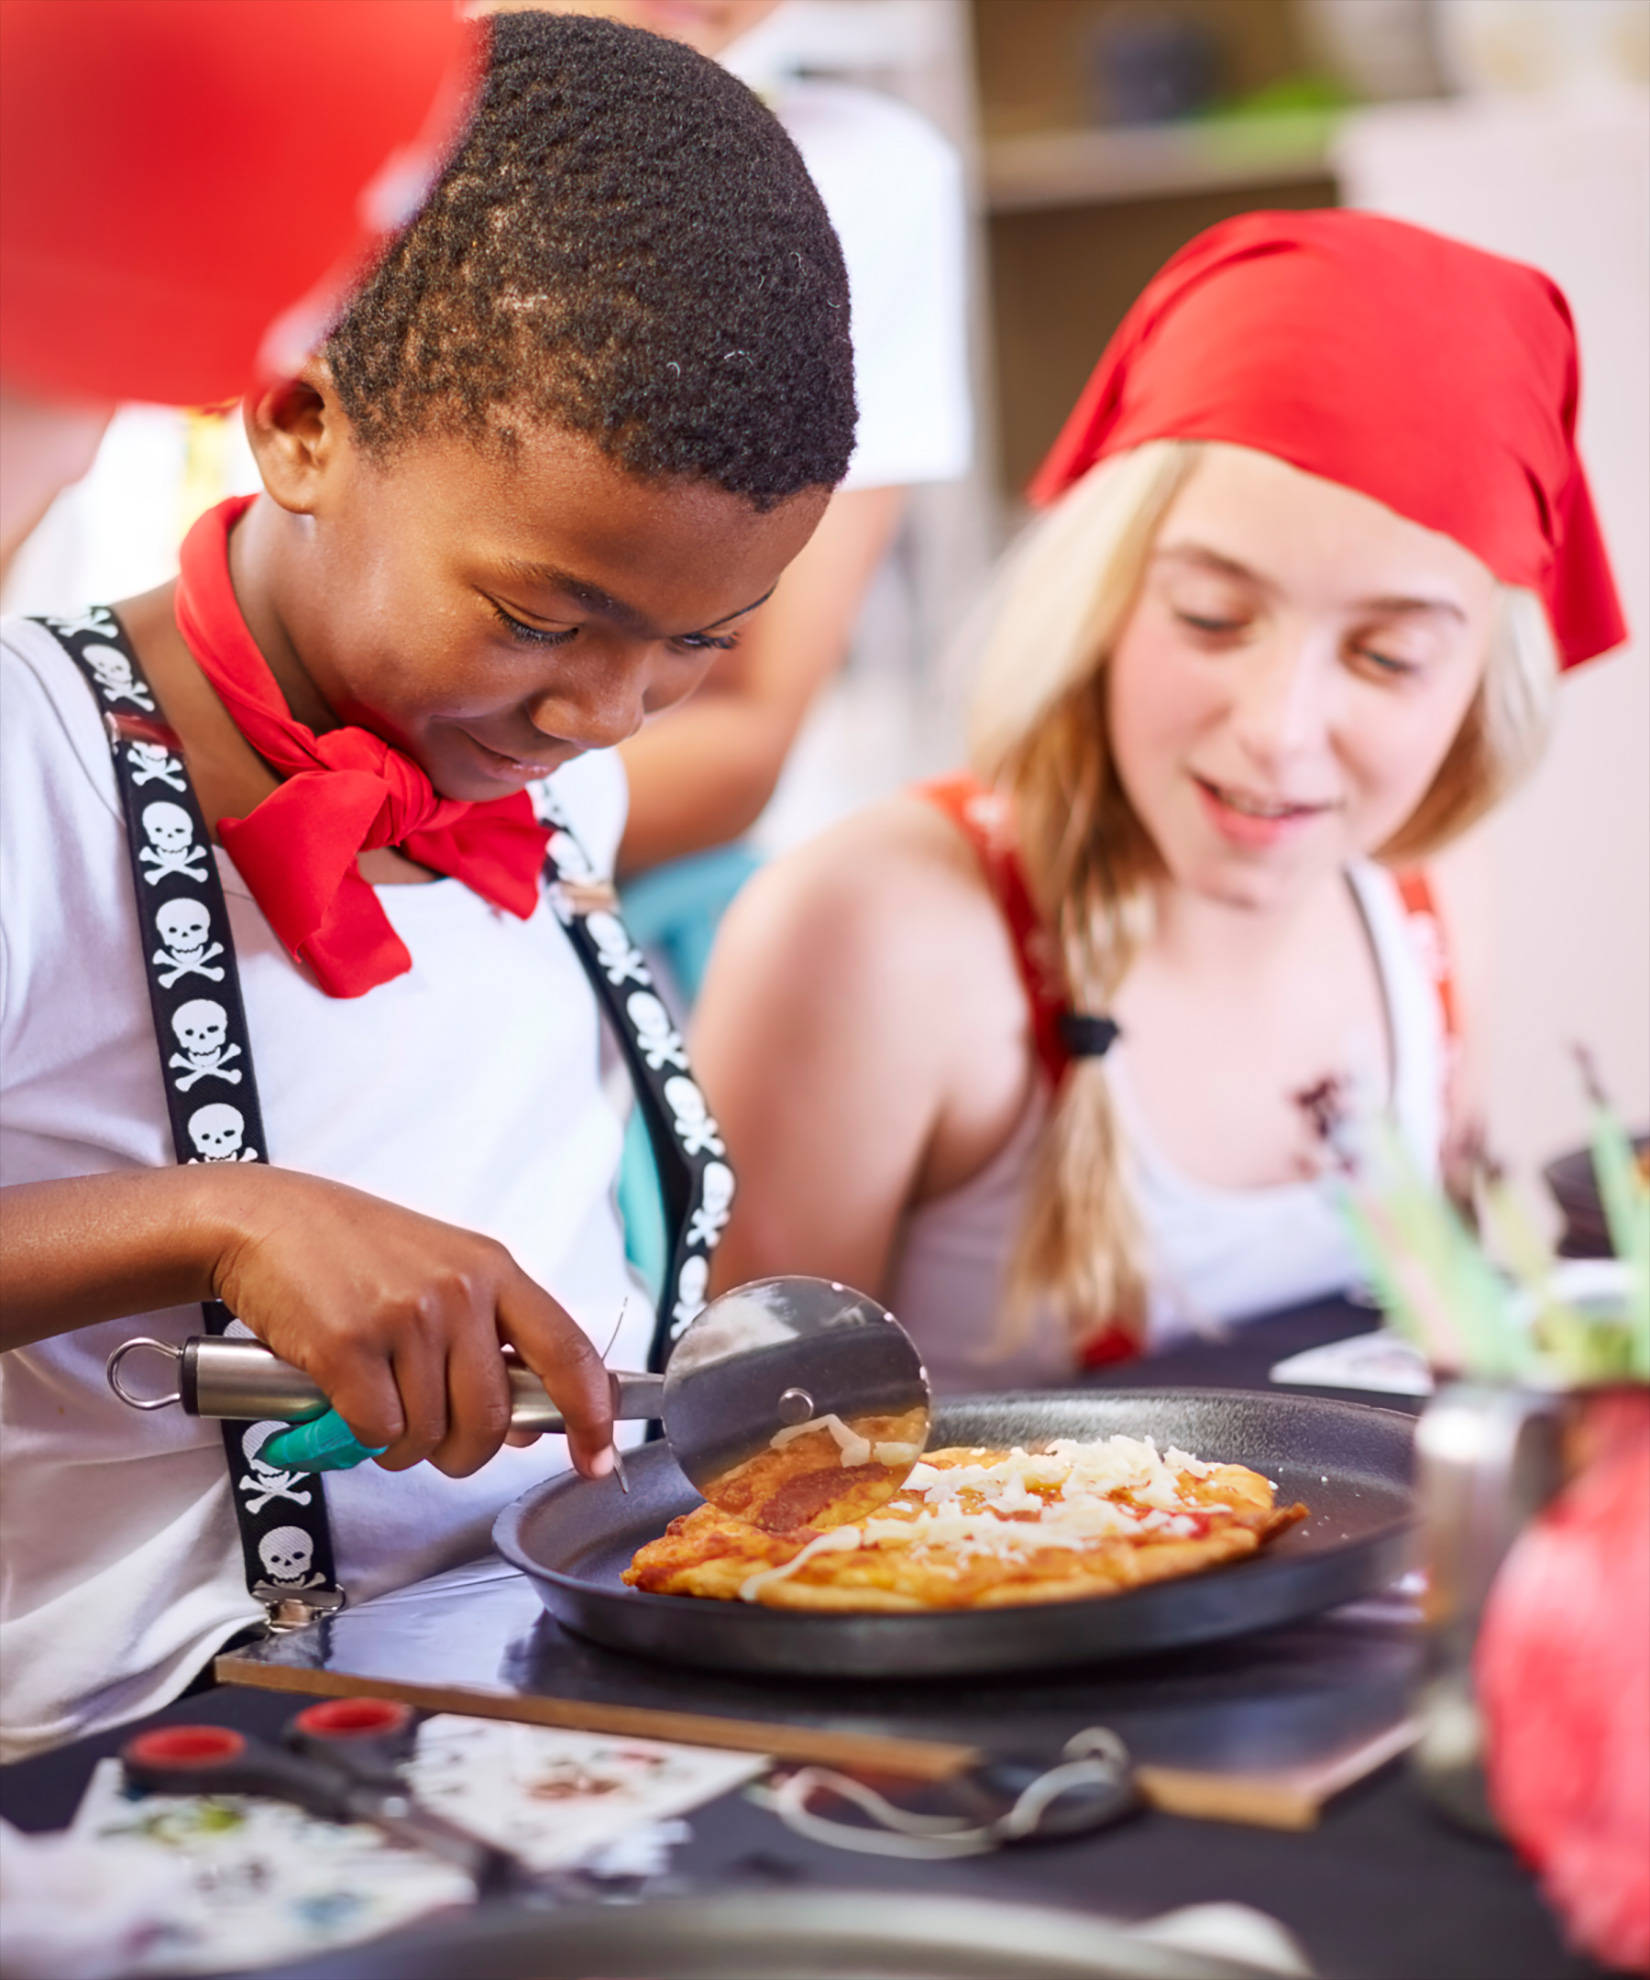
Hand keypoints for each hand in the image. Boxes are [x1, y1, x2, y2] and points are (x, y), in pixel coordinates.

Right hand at [206, 1167, 613, 1479]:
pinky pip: (377, 1432)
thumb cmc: (351, 1249)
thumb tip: (527, 1424)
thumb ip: (490, 1339)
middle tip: (434, 1442)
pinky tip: (346, 1403)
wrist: (265, 1220)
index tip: (597, 1458)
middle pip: (491, 1419)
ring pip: (429, 1435)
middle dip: (462, 1453)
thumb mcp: (442, 1272)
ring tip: (378, 1407)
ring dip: (402, 1446)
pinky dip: (361, 1437)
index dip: (592, 1415)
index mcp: (494, 1271)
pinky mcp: (349, 1345)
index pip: (568, 1352)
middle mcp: (459, 1290)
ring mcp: (406, 1316)